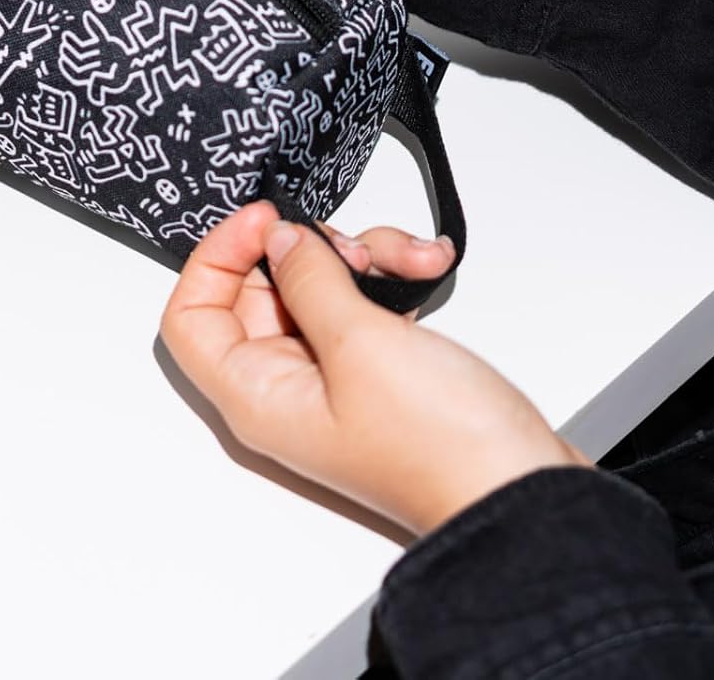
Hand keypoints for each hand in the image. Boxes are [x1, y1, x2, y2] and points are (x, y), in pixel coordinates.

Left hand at [160, 202, 587, 535]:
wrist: (522, 493)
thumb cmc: (441, 448)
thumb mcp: (361, 344)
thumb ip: (309, 279)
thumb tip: (277, 239)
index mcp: (256, 395)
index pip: (191, 316)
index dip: (216, 258)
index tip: (262, 220)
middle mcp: (283, 389)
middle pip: (258, 290)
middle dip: (306, 250)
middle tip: (350, 246)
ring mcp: (331, 379)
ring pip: (317, 287)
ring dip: (361, 257)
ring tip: (403, 259)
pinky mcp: (375, 370)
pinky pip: (361, 302)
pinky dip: (390, 276)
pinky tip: (424, 266)